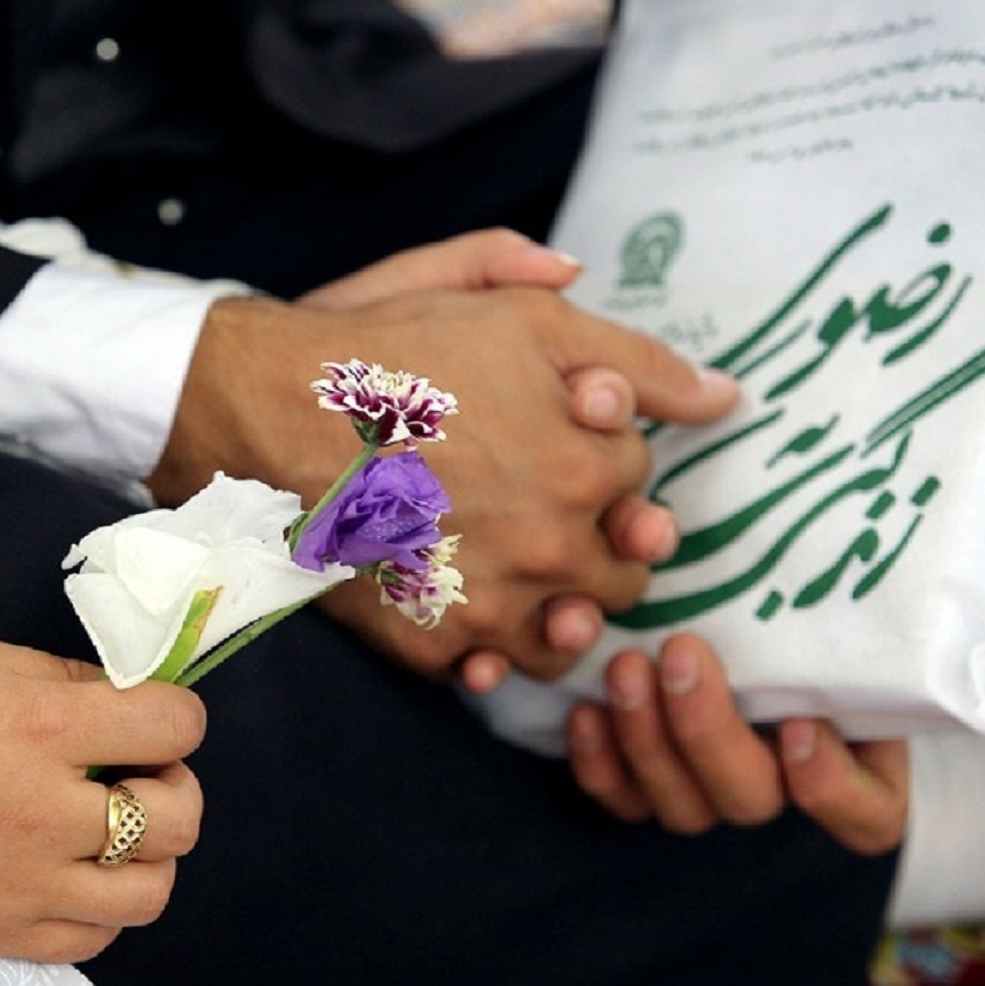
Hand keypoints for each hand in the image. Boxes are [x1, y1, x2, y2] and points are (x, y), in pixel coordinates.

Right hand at [0, 634, 206, 961]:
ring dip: (146, 858)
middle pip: (178, 821)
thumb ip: (65, 681)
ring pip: (149, 894)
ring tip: (109, 833)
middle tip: (135, 775)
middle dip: (173, 789)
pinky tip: (71, 875)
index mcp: (43, 729)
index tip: (151, 718)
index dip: (176, 717)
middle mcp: (45, 815)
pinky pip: (92, 941)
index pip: (173, 726)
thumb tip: (127, 698)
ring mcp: (24, 886)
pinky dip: (98, 910)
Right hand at [146, 229, 737, 681]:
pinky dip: (496, 649)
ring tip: (520, 565)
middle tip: (546, 504)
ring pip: (574, 633)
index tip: (558, 434)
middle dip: (602, 536)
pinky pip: (498, 670)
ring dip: (563, 603)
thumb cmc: (387, 349)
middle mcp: (553, 547)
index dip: (603, 453)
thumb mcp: (515, 315)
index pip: (642, 479)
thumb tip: (724, 395)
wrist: (260, 410)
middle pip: (626, 568)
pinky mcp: (432, 642)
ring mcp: (492, 604)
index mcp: (588, 464)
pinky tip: (471, 604)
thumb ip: (632, 352)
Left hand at [566, 633, 907, 854]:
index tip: (798, 724)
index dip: (832, 787)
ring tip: (626, 667)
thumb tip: (832, 572)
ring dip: (647, 739)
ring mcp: (713, 795)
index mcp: (858, 767)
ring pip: (681, 807)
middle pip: (748, 800)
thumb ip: (841, 616)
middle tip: (681, 654)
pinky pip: (623, 800)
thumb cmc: (812, 612)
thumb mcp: (844, 612)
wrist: (747, 611)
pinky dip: (600, 762)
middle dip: (707, 731)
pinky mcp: (651, 788)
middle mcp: (782, 791)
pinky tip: (587, 711)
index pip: (866, 815)